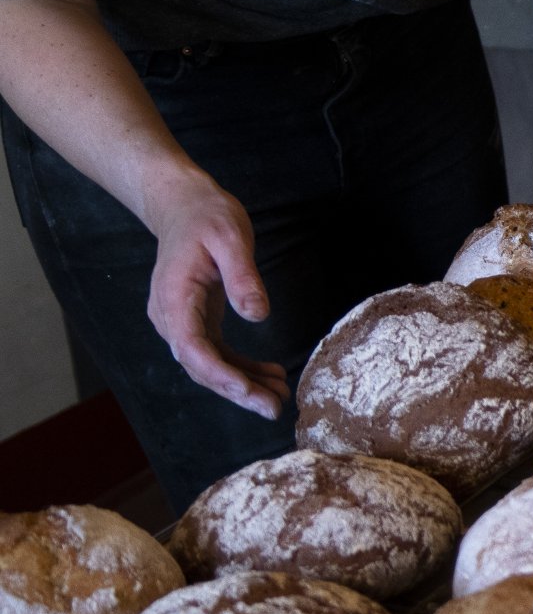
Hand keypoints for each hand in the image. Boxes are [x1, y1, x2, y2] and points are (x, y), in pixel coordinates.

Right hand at [145, 176, 289, 418]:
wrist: (184, 205)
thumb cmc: (207, 216)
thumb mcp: (230, 237)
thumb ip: (242, 276)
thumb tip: (258, 314)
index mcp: (174, 298)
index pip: (192, 348)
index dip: (219, 374)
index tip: (248, 391)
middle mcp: (171, 317)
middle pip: (201, 365)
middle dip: (237, 390)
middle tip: (274, 408)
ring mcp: (182, 321)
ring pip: (210, 364)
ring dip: (243, 384)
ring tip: (280, 396)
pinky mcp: (197, 320)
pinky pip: (218, 353)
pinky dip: (242, 367)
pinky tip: (271, 374)